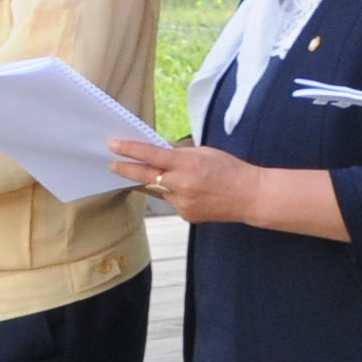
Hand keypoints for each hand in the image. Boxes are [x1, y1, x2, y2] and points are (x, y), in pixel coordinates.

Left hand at [108, 139, 267, 222]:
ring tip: (148, 174)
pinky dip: (172, 194)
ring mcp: (183, 203)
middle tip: (111, 164)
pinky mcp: (186, 215)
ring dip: (151, 182)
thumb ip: (180, 154)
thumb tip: (160, 153)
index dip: (130, 150)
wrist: (250, 197)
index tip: (113, 145)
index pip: (151, 155)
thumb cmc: (230, 170)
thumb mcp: (205, 152)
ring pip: (157, 191)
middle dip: (126, 169)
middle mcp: (182, 185)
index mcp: (187, 164)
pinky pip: (171, 202)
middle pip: (145, 176)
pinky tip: (186, 191)